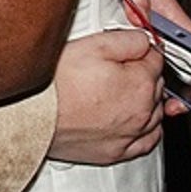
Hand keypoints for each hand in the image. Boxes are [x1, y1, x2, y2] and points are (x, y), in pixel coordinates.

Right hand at [47, 28, 163, 164]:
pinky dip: (147, 129)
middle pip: (157, 86)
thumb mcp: (94, 44)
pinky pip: (147, 141)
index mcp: (140, 83)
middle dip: (143, 73)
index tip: (131, 48)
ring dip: (146, 100)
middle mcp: (141, 112)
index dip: (143, 49)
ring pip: (155, 114)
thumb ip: (129, 39)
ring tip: (123, 89)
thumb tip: (145, 40)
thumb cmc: (56, 83)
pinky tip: (135, 119)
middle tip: (119, 66)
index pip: (157, 59)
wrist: (33, 115)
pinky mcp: (116, 152)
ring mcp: (130, 135)